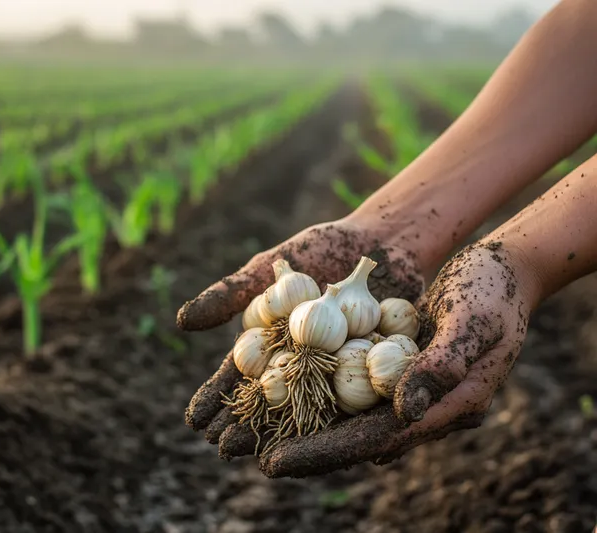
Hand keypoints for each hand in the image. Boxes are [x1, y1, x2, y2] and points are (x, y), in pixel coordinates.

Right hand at [179, 218, 424, 446]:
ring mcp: (339, 372)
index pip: (239, 374)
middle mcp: (303, 363)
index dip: (218, 397)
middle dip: (245, 424)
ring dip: (284, 434)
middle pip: (269, 398)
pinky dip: (339, 423)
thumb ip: (230, 294)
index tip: (194, 421)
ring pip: (308, 409)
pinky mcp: (376, 375)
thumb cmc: (324, 248)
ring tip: (263, 459)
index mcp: (274, 341)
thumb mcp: (271, 268)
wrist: (387, 240)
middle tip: (223, 448)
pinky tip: (322, 445)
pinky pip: (356, 402)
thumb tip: (182, 322)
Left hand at [258, 241, 535, 477]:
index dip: (324, 453)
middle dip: (295, 445)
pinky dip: (304, 382)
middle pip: (348, 434)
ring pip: (339, 410)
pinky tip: (266, 381)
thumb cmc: (493, 292)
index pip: (376, 440)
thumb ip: (444, 364)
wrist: (499, 269)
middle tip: (240, 453)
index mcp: (446, 408)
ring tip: (239, 429)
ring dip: (290, 418)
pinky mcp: (387, 360)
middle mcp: (418, 405)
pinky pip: (341, 378)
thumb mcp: (474, 322)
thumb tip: (406, 411)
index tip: (276, 462)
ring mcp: (401, 384)